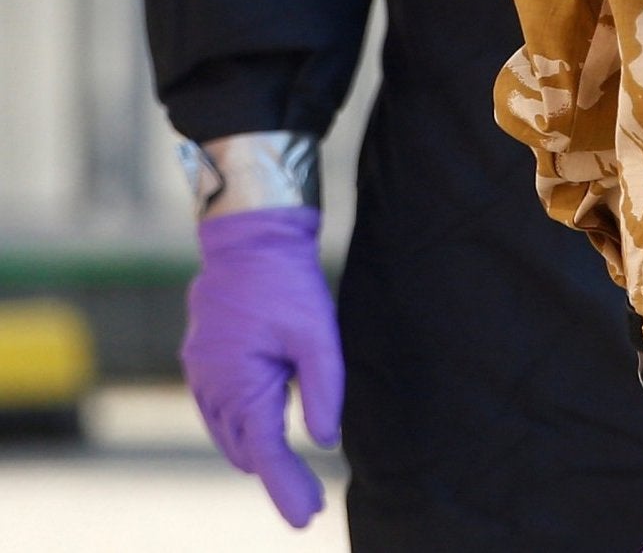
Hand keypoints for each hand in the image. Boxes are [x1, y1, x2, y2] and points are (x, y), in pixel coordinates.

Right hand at [180, 207, 342, 527]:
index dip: (287, 486)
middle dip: (277, 478)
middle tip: (310, 505)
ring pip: (228, 435)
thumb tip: (326, 440)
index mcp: (240, 382)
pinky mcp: (202, 363)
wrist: (249, 239)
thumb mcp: (318, 333)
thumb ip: (324, 388)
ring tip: (292, 481)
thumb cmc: (288, 283)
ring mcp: (201, 375)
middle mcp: (212, 385)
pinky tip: (263, 438)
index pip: (266, 452)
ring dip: (257, 456)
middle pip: (245, 450)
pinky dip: (241, 431)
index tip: (308, 517)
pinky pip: (218, 413)